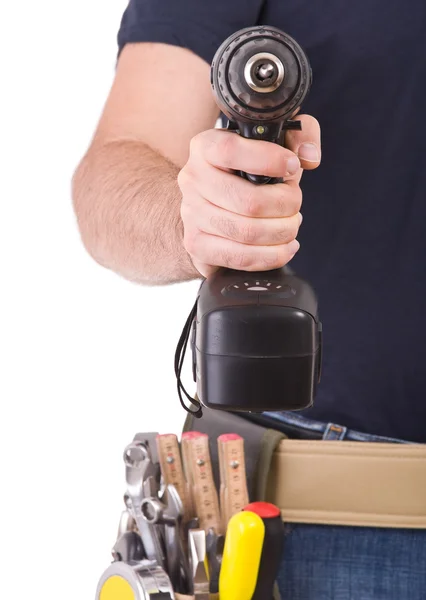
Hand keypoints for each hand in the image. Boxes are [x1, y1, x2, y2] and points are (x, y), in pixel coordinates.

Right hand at [178, 115, 320, 277]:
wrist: (213, 203)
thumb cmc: (248, 171)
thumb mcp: (274, 141)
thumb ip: (300, 134)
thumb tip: (309, 156)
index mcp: (206, 147)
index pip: (230, 151)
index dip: (269, 160)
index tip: (292, 166)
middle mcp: (193, 179)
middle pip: (248, 202)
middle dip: (285, 205)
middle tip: (295, 203)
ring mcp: (191, 215)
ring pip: (247, 233)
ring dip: (282, 232)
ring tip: (291, 224)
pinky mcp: (197, 245)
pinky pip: (241, 257)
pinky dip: (272, 256)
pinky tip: (286, 247)